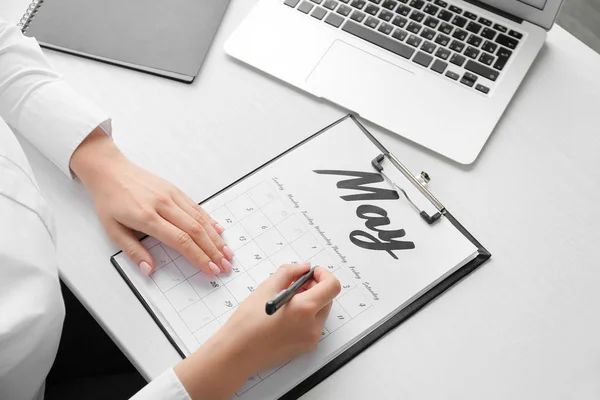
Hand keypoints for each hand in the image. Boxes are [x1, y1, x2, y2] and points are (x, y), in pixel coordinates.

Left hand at [70, 128, 233, 274]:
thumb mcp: (112, 230)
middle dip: (213, 250)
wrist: (109, 170)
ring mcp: (171, 195)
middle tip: (225, 265)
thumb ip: (133, 251)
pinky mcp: (175, 190)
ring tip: (227, 252)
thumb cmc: (109, 200)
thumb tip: (148, 270)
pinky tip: (219, 230)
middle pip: (195, 230)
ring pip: (200, 218)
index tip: (209, 268)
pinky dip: (210, 220)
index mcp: (147, 217)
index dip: (198, 256)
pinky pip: (197, 206)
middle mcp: (163, 205)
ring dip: (215, 237)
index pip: (180, 240)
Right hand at [174, 263, 340, 399]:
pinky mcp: (305, 348)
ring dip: (309, 302)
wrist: (236, 353)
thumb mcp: (266, 288)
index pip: (332, 286)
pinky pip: (313, 326)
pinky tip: (285, 316)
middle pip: (327, 299)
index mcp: (305, 309)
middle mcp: (313, 326)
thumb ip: (289, 272)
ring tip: (286, 302)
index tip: (311, 273)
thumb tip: (303, 268)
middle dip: (314, 288)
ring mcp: (311, 339)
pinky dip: (305, 317)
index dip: (323, 275)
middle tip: (294, 285)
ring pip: (320, 312)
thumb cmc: (247, 324)